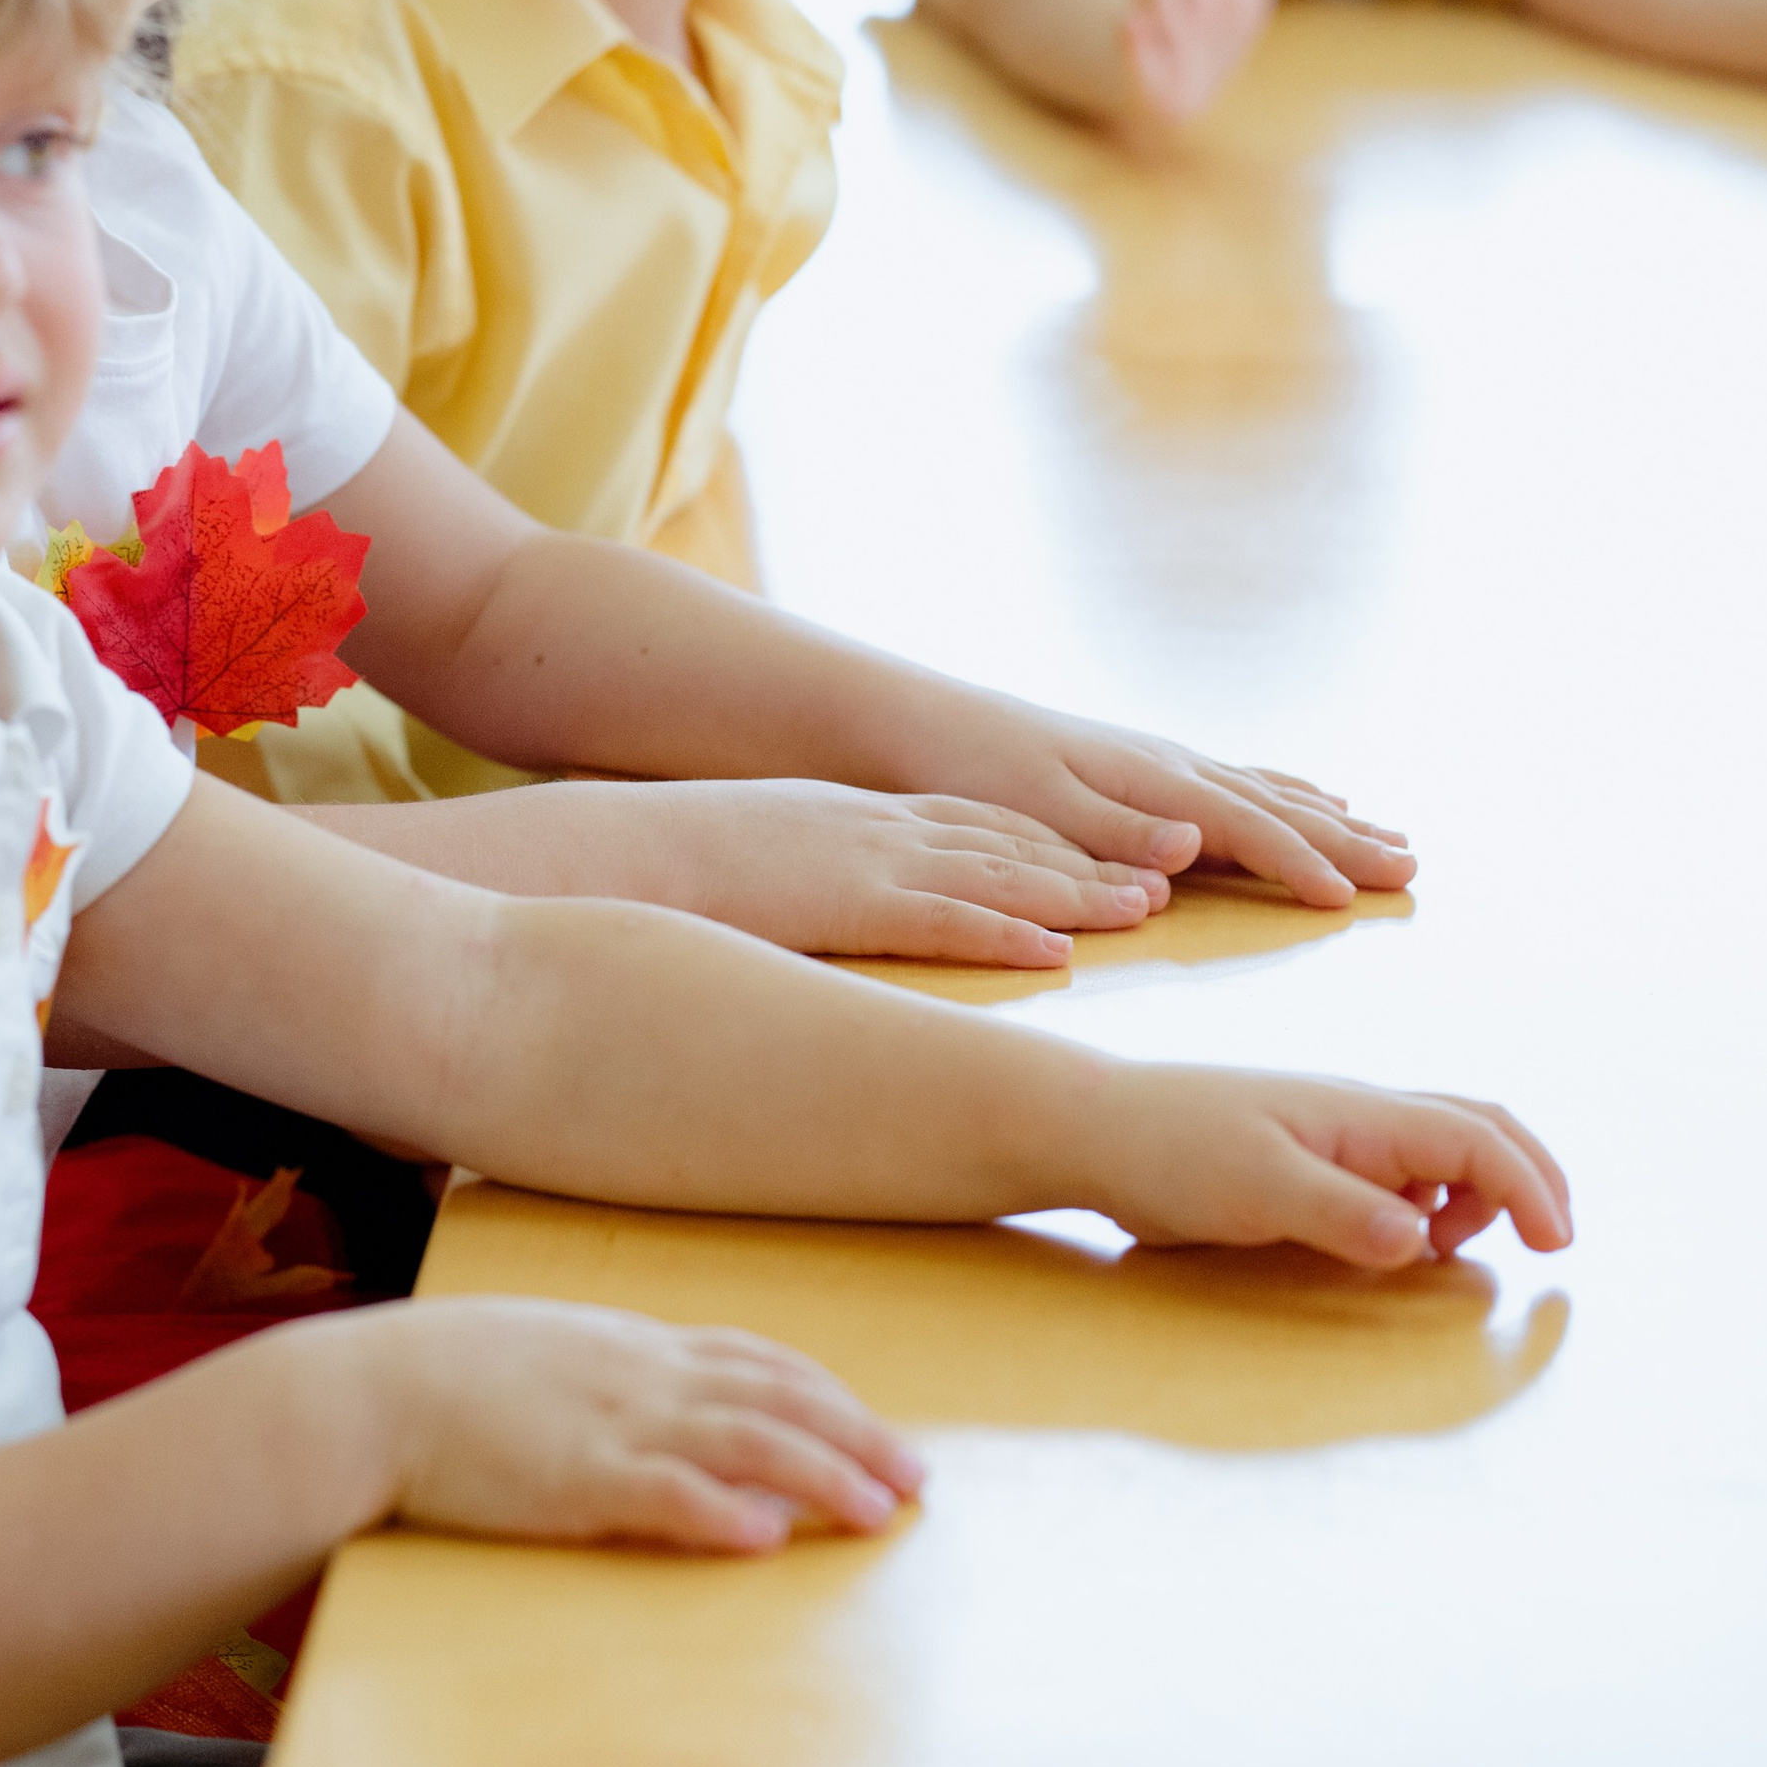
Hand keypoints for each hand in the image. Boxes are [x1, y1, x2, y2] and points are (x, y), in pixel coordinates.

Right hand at [380, 1299, 924, 1552]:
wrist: (370, 1390)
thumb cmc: (448, 1376)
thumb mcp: (549, 1354)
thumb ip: (613, 1374)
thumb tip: (669, 1400)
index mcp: (634, 1346)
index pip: (758, 1361)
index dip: (827, 1395)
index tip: (876, 1425)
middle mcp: (641, 1375)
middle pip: (777, 1399)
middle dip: (857, 1437)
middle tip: (919, 1480)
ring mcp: (611, 1424)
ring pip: (745, 1443)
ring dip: (821, 1477)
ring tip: (878, 1512)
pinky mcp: (573, 1479)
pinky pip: (663, 1494)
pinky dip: (721, 1513)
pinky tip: (766, 1535)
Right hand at [614, 778, 1190, 956]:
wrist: (606, 842)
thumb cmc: (662, 860)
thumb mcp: (751, 858)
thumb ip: (796, 878)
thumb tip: (811, 909)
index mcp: (850, 816)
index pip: (966, 823)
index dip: (1041, 842)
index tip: (1099, 858)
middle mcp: (871, 827)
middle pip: (1004, 840)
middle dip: (1085, 860)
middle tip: (1160, 880)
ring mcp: (862, 858)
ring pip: (995, 870)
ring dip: (1076, 892)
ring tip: (1146, 910)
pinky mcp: (843, 897)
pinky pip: (942, 915)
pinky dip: (1006, 929)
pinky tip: (1056, 951)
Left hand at [985, 712, 1413, 910]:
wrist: (927, 722)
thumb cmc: (974, 773)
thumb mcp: (1035, 811)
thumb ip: (1116, 834)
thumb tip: (1196, 845)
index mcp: (1153, 783)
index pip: (1247, 828)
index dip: (1302, 865)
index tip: (1354, 900)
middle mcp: (1172, 767)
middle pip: (1278, 807)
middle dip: (1346, 841)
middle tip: (1412, 869)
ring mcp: (1165, 763)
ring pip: (1270, 791)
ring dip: (1332, 818)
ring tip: (1390, 835)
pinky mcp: (1149, 767)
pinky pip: (1243, 781)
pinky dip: (1291, 793)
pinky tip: (1315, 796)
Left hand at [1066, 1058, 1571, 1269]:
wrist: (1099, 1129)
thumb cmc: (1172, 1151)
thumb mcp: (1257, 1188)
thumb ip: (1341, 1213)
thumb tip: (1421, 1242)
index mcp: (1363, 1114)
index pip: (1477, 1142)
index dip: (1529, 1190)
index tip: (1554, 1248)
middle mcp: (1363, 1115)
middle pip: (1479, 1126)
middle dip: (1531, 1175)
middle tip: (1553, 1239)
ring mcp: (1339, 1133)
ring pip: (1443, 1145)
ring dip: (1482, 1188)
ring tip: (1462, 1246)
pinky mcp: (1314, 1157)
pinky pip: (1401, 1169)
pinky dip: (1433, 1200)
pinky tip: (1405, 1237)